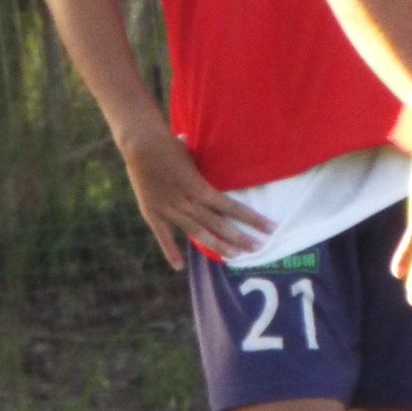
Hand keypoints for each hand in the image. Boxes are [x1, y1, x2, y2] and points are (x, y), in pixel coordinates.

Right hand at [119, 127, 271, 268]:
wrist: (141, 145)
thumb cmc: (168, 144)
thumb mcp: (193, 154)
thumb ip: (203, 163)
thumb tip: (218, 157)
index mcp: (201, 188)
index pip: (233, 208)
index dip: (253, 219)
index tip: (270, 228)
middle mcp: (189, 203)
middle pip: (220, 225)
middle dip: (241, 238)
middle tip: (259, 248)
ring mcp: (171, 210)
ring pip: (198, 233)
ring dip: (217, 246)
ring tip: (235, 256)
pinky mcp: (153, 213)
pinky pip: (164, 236)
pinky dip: (170, 252)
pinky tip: (179, 266)